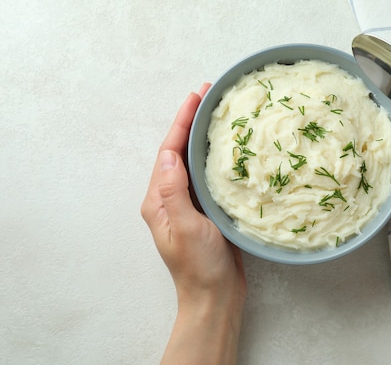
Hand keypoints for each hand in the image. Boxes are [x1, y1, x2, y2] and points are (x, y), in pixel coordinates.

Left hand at [141, 84, 246, 364]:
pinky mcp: (206, 210)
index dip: (181, 122)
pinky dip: (216, 155)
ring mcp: (188, 203)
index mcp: (159, 199)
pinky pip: (208, 174)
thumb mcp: (185, 227)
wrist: (215, 296)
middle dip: (191, 121)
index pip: (168, 151)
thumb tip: (168, 154)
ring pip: (194, 160)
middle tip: (209, 95)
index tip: (195, 97)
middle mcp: (170, 197)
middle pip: (179, 150)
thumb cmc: (199, 267)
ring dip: (203, 135)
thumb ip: (175, 191)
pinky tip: (231, 147)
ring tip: (219, 112)